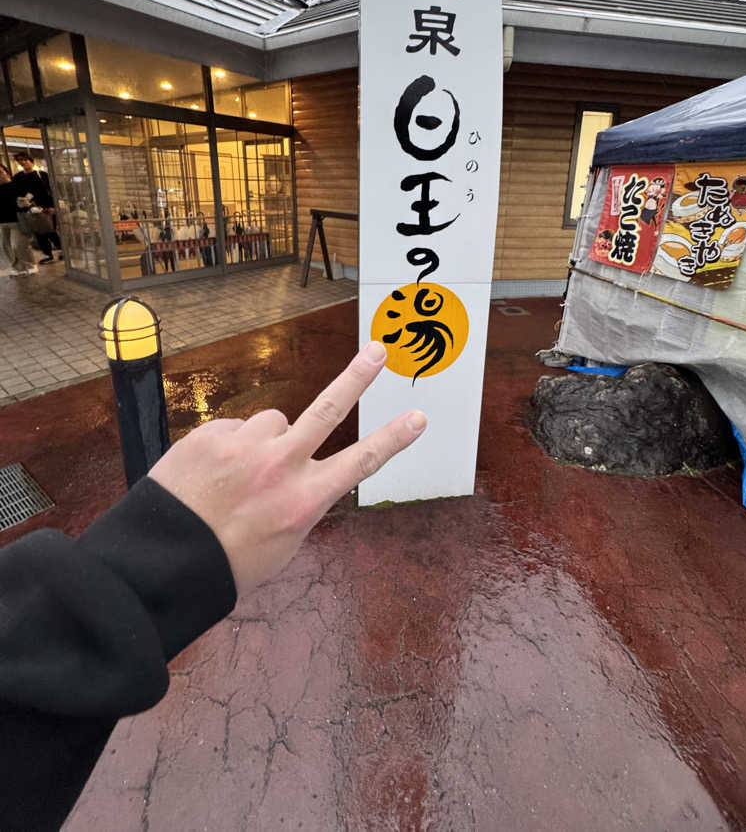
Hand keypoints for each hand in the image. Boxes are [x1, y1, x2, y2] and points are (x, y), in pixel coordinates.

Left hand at [148, 341, 425, 594]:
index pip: (361, 463)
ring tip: (237, 474)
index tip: (418, 417)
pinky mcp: (212, 434)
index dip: (393, 439)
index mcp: (304, 499)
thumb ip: (299, 502)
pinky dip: (228, 446)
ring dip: (263, 439)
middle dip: (357, 376)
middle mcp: (280, 466)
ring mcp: (245, 445)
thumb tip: (303, 475)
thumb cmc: (226, 563)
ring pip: (271, 422)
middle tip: (376, 350)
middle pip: (328, 409)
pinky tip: (210, 474)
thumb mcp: (282, 543)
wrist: (161, 560)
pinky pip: (233, 428)